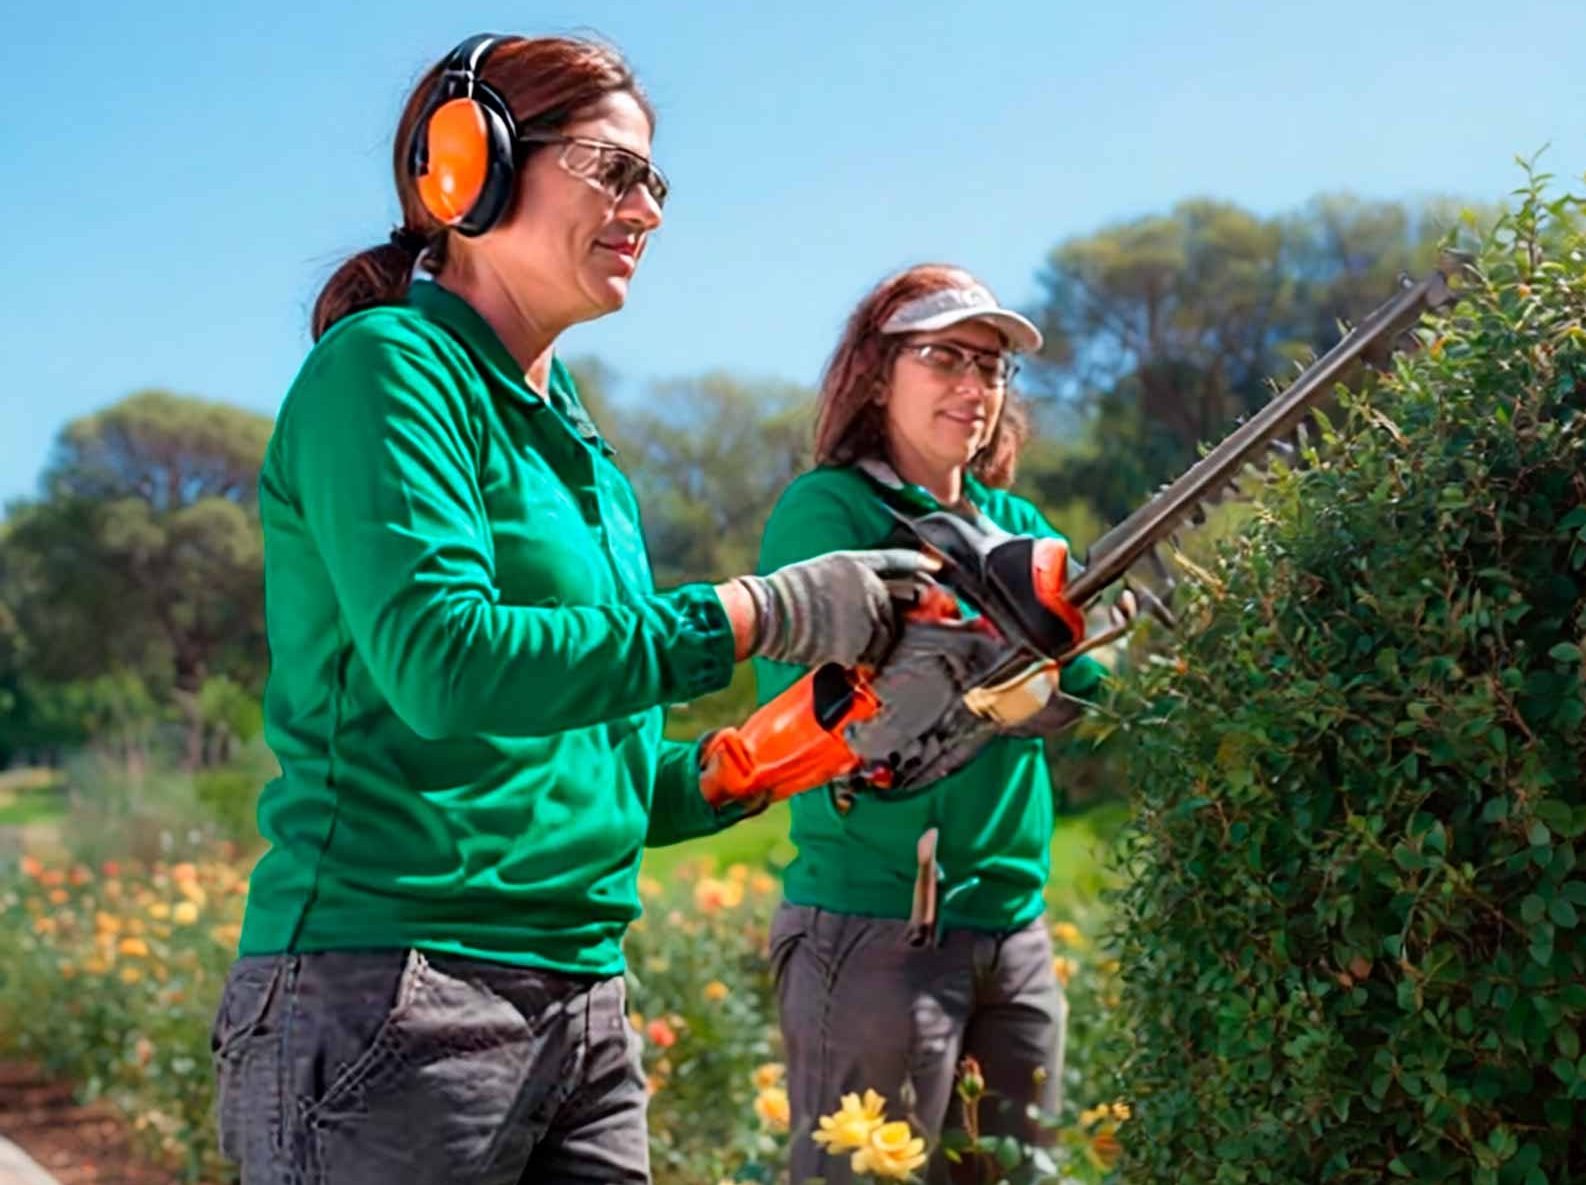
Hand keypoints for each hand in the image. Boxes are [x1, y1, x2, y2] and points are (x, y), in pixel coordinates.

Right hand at [737, 548, 934, 667]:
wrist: (771, 613)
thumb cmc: (785, 594)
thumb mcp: (820, 572)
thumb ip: (847, 581)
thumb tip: (862, 598)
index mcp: (854, 563)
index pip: (896, 560)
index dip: (919, 563)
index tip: (938, 568)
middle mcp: (867, 584)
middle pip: (901, 600)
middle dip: (905, 614)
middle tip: (905, 624)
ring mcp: (866, 612)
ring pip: (889, 632)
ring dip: (879, 642)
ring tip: (858, 646)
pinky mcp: (860, 639)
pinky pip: (874, 653)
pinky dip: (865, 659)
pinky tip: (850, 659)